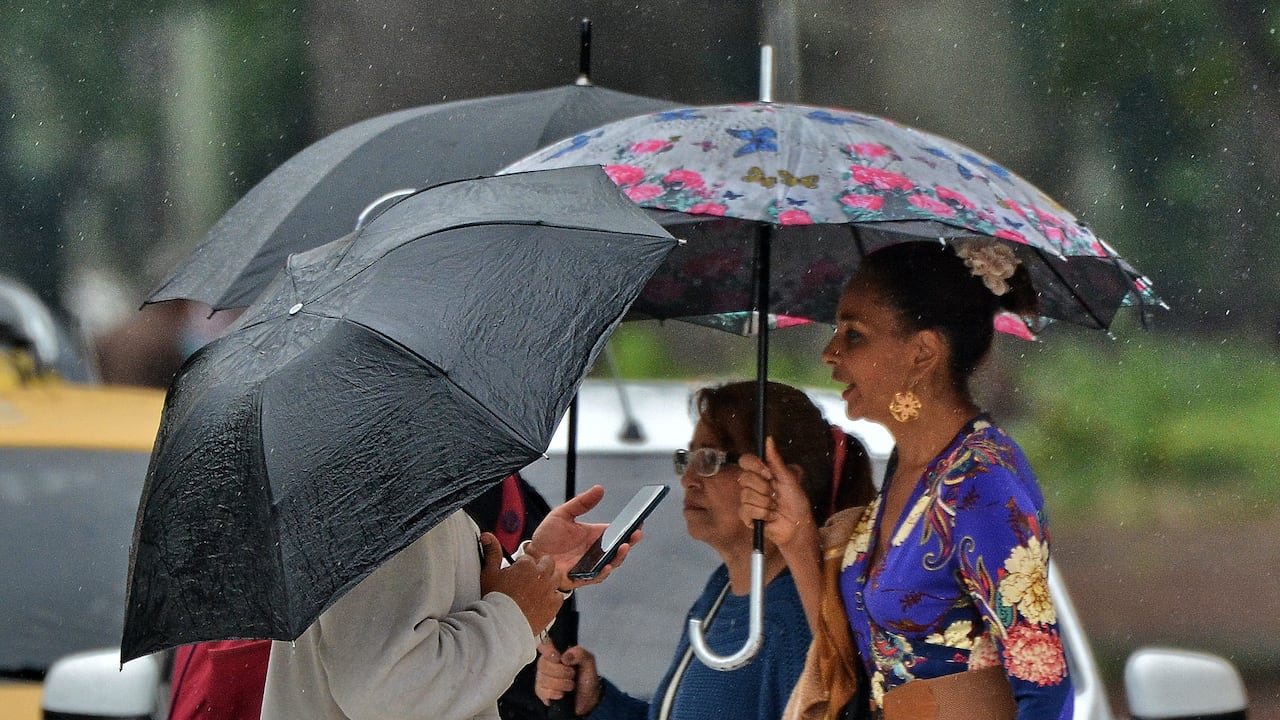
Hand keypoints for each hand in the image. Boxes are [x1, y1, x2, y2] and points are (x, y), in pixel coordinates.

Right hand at [479, 532, 563, 633]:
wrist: (502, 626)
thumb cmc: (494, 600)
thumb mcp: (489, 574)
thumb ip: (491, 552)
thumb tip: (487, 535)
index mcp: (526, 565)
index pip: (527, 558)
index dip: (520, 566)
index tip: (514, 574)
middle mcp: (541, 575)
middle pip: (547, 563)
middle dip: (539, 568)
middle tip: (527, 579)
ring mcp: (549, 590)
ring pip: (555, 577)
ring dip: (547, 581)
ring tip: (534, 590)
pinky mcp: (553, 605)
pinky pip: (558, 596)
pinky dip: (551, 598)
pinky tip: (540, 602)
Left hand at [526, 485, 641, 589]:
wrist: (531, 555)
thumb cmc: (548, 535)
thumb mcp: (563, 513)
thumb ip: (581, 503)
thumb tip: (600, 488)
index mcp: (595, 536)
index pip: (617, 533)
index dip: (630, 529)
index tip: (639, 522)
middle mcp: (595, 552)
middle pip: (618, 549)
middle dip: (630, 542)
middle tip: (636, 534)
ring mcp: (590, 565)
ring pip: (611, 563)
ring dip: (619, 557)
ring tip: (623, 547)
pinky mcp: (581, 577)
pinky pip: (595, 577)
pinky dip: (603, 572)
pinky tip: (606, 566)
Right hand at [534, 641, 602, 716]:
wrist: (588, 699)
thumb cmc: (586, 679)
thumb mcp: (589, 662)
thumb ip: (580, 653)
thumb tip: (565, 657)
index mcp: (557, 653)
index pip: (543, 645)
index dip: (547, 650)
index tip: (558, 657)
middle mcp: (547, 664)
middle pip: (542, 663)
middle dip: (560, 671)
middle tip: (572, 674)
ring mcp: (542, 678)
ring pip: (543, 678)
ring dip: (561, 683)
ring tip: (571, 686)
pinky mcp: (542, 693)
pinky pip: (543, 691)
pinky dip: (555, 693)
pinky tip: (562, 694)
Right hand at [738, 437, 817, 549]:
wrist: (798, 525)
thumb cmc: (796, 501)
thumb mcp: (789, 479)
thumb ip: (776, 460)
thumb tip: (769, 439)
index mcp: (762, 473)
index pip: (746, 461)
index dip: (754, 466)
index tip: (768, 473)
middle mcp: (753, 485)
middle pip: (744, 478)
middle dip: (764, 488)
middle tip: (776, 494)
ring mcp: (748, 500)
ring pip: (746, 495)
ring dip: (766, 503)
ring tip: (775, 507)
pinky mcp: (747, 515)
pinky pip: (746, 510)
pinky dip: (762, 514)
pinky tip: (771, 516)